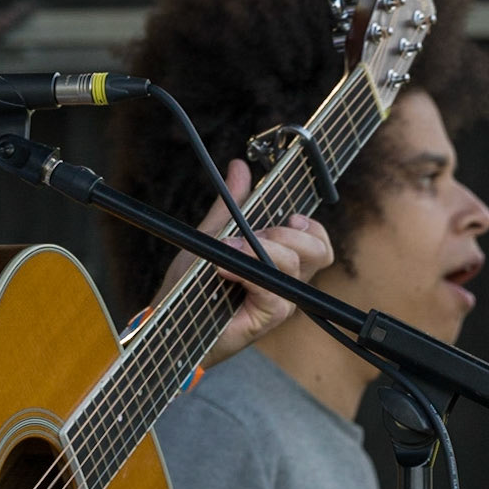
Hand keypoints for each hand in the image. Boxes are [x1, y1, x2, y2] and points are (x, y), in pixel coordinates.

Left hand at [151, 159, 333, 363]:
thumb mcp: (212, 237)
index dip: (310, 225)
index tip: (289, 214)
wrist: (170, 322)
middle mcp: (287, 280)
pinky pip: (272, 287)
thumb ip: (231, 206)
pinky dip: (248, 271)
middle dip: (290, 232)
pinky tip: (224, 267)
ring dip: (265, 247)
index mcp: (280, 260)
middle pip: (318, 249)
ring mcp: (281, 300)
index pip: (317, 240)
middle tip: (255, 233)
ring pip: (296, 263)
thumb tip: (240, 166)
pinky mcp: (269, 316)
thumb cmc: (192, 287)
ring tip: (230, 250)